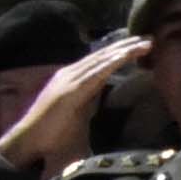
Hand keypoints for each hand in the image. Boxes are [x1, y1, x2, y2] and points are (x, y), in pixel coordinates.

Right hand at [0, 37, 147, 172]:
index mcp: (74, 79)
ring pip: (101, 60)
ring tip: (146, 43)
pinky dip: (112, 63)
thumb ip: (93, 104)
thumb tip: (109, 105)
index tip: (142, 46)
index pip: (100, 61)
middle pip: (102, 56)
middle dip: (126, 46)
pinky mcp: (70, 90)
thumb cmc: (56, 134)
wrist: (29, 141)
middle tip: (150, 38)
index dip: (120, 52)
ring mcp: (69, 80)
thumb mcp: (81, 114)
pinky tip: (127, 55)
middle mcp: (70, 75)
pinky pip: (95, 73)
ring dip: (124, 51)